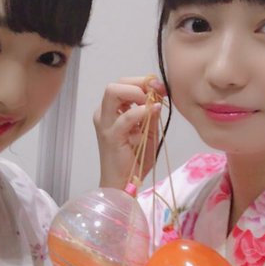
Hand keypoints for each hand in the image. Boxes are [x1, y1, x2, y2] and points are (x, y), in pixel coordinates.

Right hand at [94, 75, 165, 189]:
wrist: (124, 184)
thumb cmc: (134, 159)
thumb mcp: (147, 131)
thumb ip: (150, 113)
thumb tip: (158, 96)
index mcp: (110, 111)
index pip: (122, 85)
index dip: (142, 82)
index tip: (161, 88)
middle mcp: (103, 114)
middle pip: (115, 84)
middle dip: (139, 83)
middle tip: (157, 91)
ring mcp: (105, 124)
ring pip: (113, 91)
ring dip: (137, 92)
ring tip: (152, 102)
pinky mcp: (111, 136)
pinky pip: (126, 117)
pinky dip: (142, 111)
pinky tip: (154, 111)